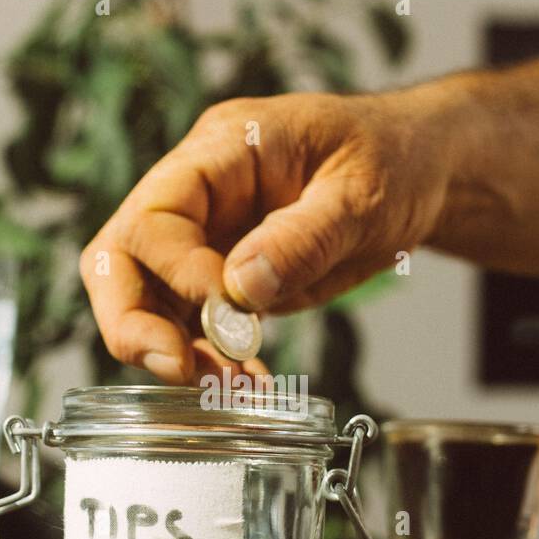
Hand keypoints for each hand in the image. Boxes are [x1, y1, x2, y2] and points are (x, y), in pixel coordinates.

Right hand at [80, 87, 462, 381]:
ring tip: (229, 388)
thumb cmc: (393, 159)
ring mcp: (205, 238)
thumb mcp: (363, 193)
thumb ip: (303, 236)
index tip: (226, 309)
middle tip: (179, 369)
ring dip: (174, 353)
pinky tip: (243, 384)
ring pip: (145, 302)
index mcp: (223, 150)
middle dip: (135, 322)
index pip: (155, 214)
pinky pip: (188, 325)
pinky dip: (207, 361)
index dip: (176, 270)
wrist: (418, 174)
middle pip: (120, 259)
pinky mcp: (222, 279)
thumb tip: (241, 289)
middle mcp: (199, 194)